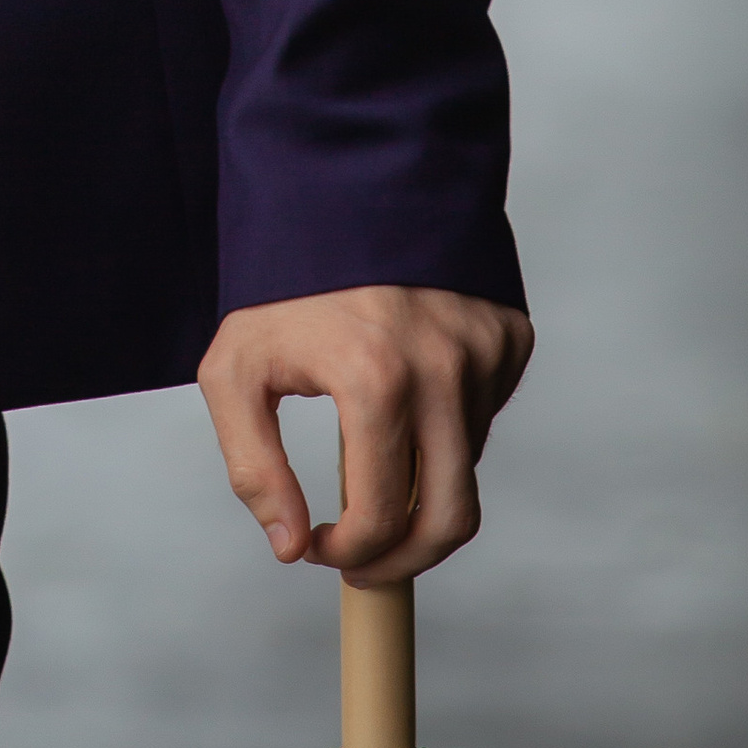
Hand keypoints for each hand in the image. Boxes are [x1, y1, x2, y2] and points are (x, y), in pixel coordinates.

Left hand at [198, 285, 533, 585]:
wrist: (345, 184)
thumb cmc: (285, 278)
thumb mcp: (236, 366)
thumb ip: (253, 466)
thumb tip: (289, 546)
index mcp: (376, 379)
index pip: (382, 519)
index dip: (350, 554)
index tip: (322, 548)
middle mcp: (445, 370)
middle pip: (451, 520)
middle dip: (408, 561)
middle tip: (369, 562)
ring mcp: (486, 353)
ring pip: (466, 468)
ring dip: (422, 486)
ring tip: (372, 459)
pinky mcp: (511, 337)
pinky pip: (486, 417)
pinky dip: (449, 431)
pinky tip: (407, 398)